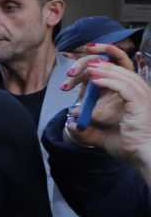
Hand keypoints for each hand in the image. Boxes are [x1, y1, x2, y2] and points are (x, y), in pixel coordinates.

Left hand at [61, 44, 150, 170]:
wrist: (143, 155)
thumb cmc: (129, 147)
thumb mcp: (103, 137)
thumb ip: (88, 131)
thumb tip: (72, 125)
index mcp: (136, 98)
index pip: (124, 76)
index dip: (108, 68)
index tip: (90, 66)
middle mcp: (143, 94)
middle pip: (124, 71)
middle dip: (105, 64)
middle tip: (87, 61)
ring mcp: (144, 97)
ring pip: (123, 76)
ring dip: (104, 71)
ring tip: (88, 68)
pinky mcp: (141, 102)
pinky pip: (123, 87)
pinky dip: (108, 81)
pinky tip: (94, 79)